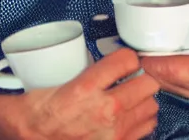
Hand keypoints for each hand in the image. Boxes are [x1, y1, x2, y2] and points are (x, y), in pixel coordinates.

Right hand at [0, 49, 159, 139]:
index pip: (128, 59)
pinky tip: (128, 116)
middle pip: (147, 82)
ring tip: (130, 98)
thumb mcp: (58, 82)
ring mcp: (114, 132)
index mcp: (86, 88)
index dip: (128, 58)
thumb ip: (87, 68)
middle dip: (139, 78)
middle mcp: (104, 110)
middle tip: (130, 79)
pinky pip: (145, 127)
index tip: (125, 62)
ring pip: (151, 105)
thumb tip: (103, 56)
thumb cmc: (37, 117)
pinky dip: (140, 120)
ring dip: (142, 100)